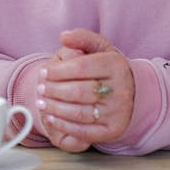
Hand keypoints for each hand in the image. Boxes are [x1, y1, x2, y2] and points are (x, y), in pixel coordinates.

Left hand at [37, 28, 134, 152]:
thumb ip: (82, 38)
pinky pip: (84, 132)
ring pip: (79, 113)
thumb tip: (64, 36)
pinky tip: (52, 117)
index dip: (58, 71)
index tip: (43, 72)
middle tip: (39, 89)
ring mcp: (118, 112)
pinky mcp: (113, 130)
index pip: (81, 67)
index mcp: (116, 65)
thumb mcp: (100, 48)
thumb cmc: (108, 68)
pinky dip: (64, 125)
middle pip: (78, 92)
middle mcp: (121, 89)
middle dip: (54, 91)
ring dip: (55, 109)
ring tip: (41, 103)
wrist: (130, 92)